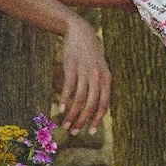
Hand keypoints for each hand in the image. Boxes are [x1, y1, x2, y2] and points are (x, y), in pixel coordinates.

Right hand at [58, 18, 110, 134]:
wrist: (81, 33)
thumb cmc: (90, 56)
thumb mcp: (100, 70)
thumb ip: (100, 88)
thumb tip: (97, 110)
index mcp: (106, 80)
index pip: (103, 105)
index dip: (97, 120)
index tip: (91, 133)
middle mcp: (97, 77)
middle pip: (91, 105)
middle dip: (82, 121)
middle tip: (74, 132)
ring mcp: (84, 72)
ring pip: (79, 99)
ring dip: (71, 115)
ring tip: (64, 124)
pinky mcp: (72, 68)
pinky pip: (68, 88)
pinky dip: (64, 100)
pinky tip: (59, 109)